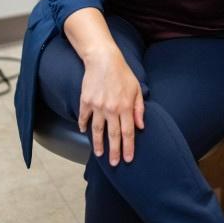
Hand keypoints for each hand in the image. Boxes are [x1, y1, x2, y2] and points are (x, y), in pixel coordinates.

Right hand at [77, 47, 144, 165]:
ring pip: (97, 130)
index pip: (128, 132)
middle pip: (113, 135)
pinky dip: (83, 125)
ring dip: (98, 144)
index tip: (128, 159)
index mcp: (126, 106)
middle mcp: (111, 109)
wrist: (103, 59)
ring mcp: (97, 106)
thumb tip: (140, 126)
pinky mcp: (86, 101)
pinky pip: (83, 117)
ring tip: (98, 154)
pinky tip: (83, 131)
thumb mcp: (136, 88)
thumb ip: (139, 108)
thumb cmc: (122, 72)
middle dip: (114, 152)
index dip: (128, 147)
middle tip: (114, 163)